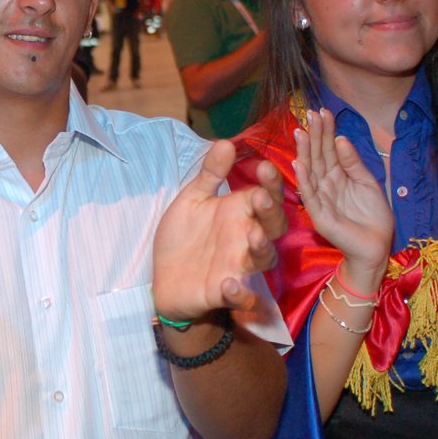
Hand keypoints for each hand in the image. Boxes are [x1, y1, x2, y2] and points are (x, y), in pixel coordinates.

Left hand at [152, 139, 286, 321]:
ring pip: (264, 259)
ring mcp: (238, 267)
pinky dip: (240, 295)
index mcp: (239, 213)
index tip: (264, 168)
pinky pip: (241, 297)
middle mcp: (245, 239)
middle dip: (271, 212)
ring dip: (262, 248)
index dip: (270, 183)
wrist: (164, 279)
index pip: (265, 194)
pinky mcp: (225, 294)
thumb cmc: (185, 237)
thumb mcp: (193, 200)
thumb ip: (210, 174)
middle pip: (273, 226)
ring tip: (254, 236)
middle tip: (262, 198)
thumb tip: (225, 141)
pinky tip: (229, 285)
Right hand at [293, 108, 393, 280]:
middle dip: (314, 135)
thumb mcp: (367, 182)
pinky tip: (300, 164)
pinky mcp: (320, 216)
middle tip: (310, 113)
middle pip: (317, 156)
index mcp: (337, 176)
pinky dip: (304, 180)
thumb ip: (353, 163)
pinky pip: (311, 196)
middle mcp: (325, 185)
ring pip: (310, 172)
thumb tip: (341, 138)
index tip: (322, 111)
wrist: (377, 246)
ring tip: (301, 132)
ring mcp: (320, 200)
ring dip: (305, 152)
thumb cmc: (373, 216)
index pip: (328, 150)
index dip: (326, 131)